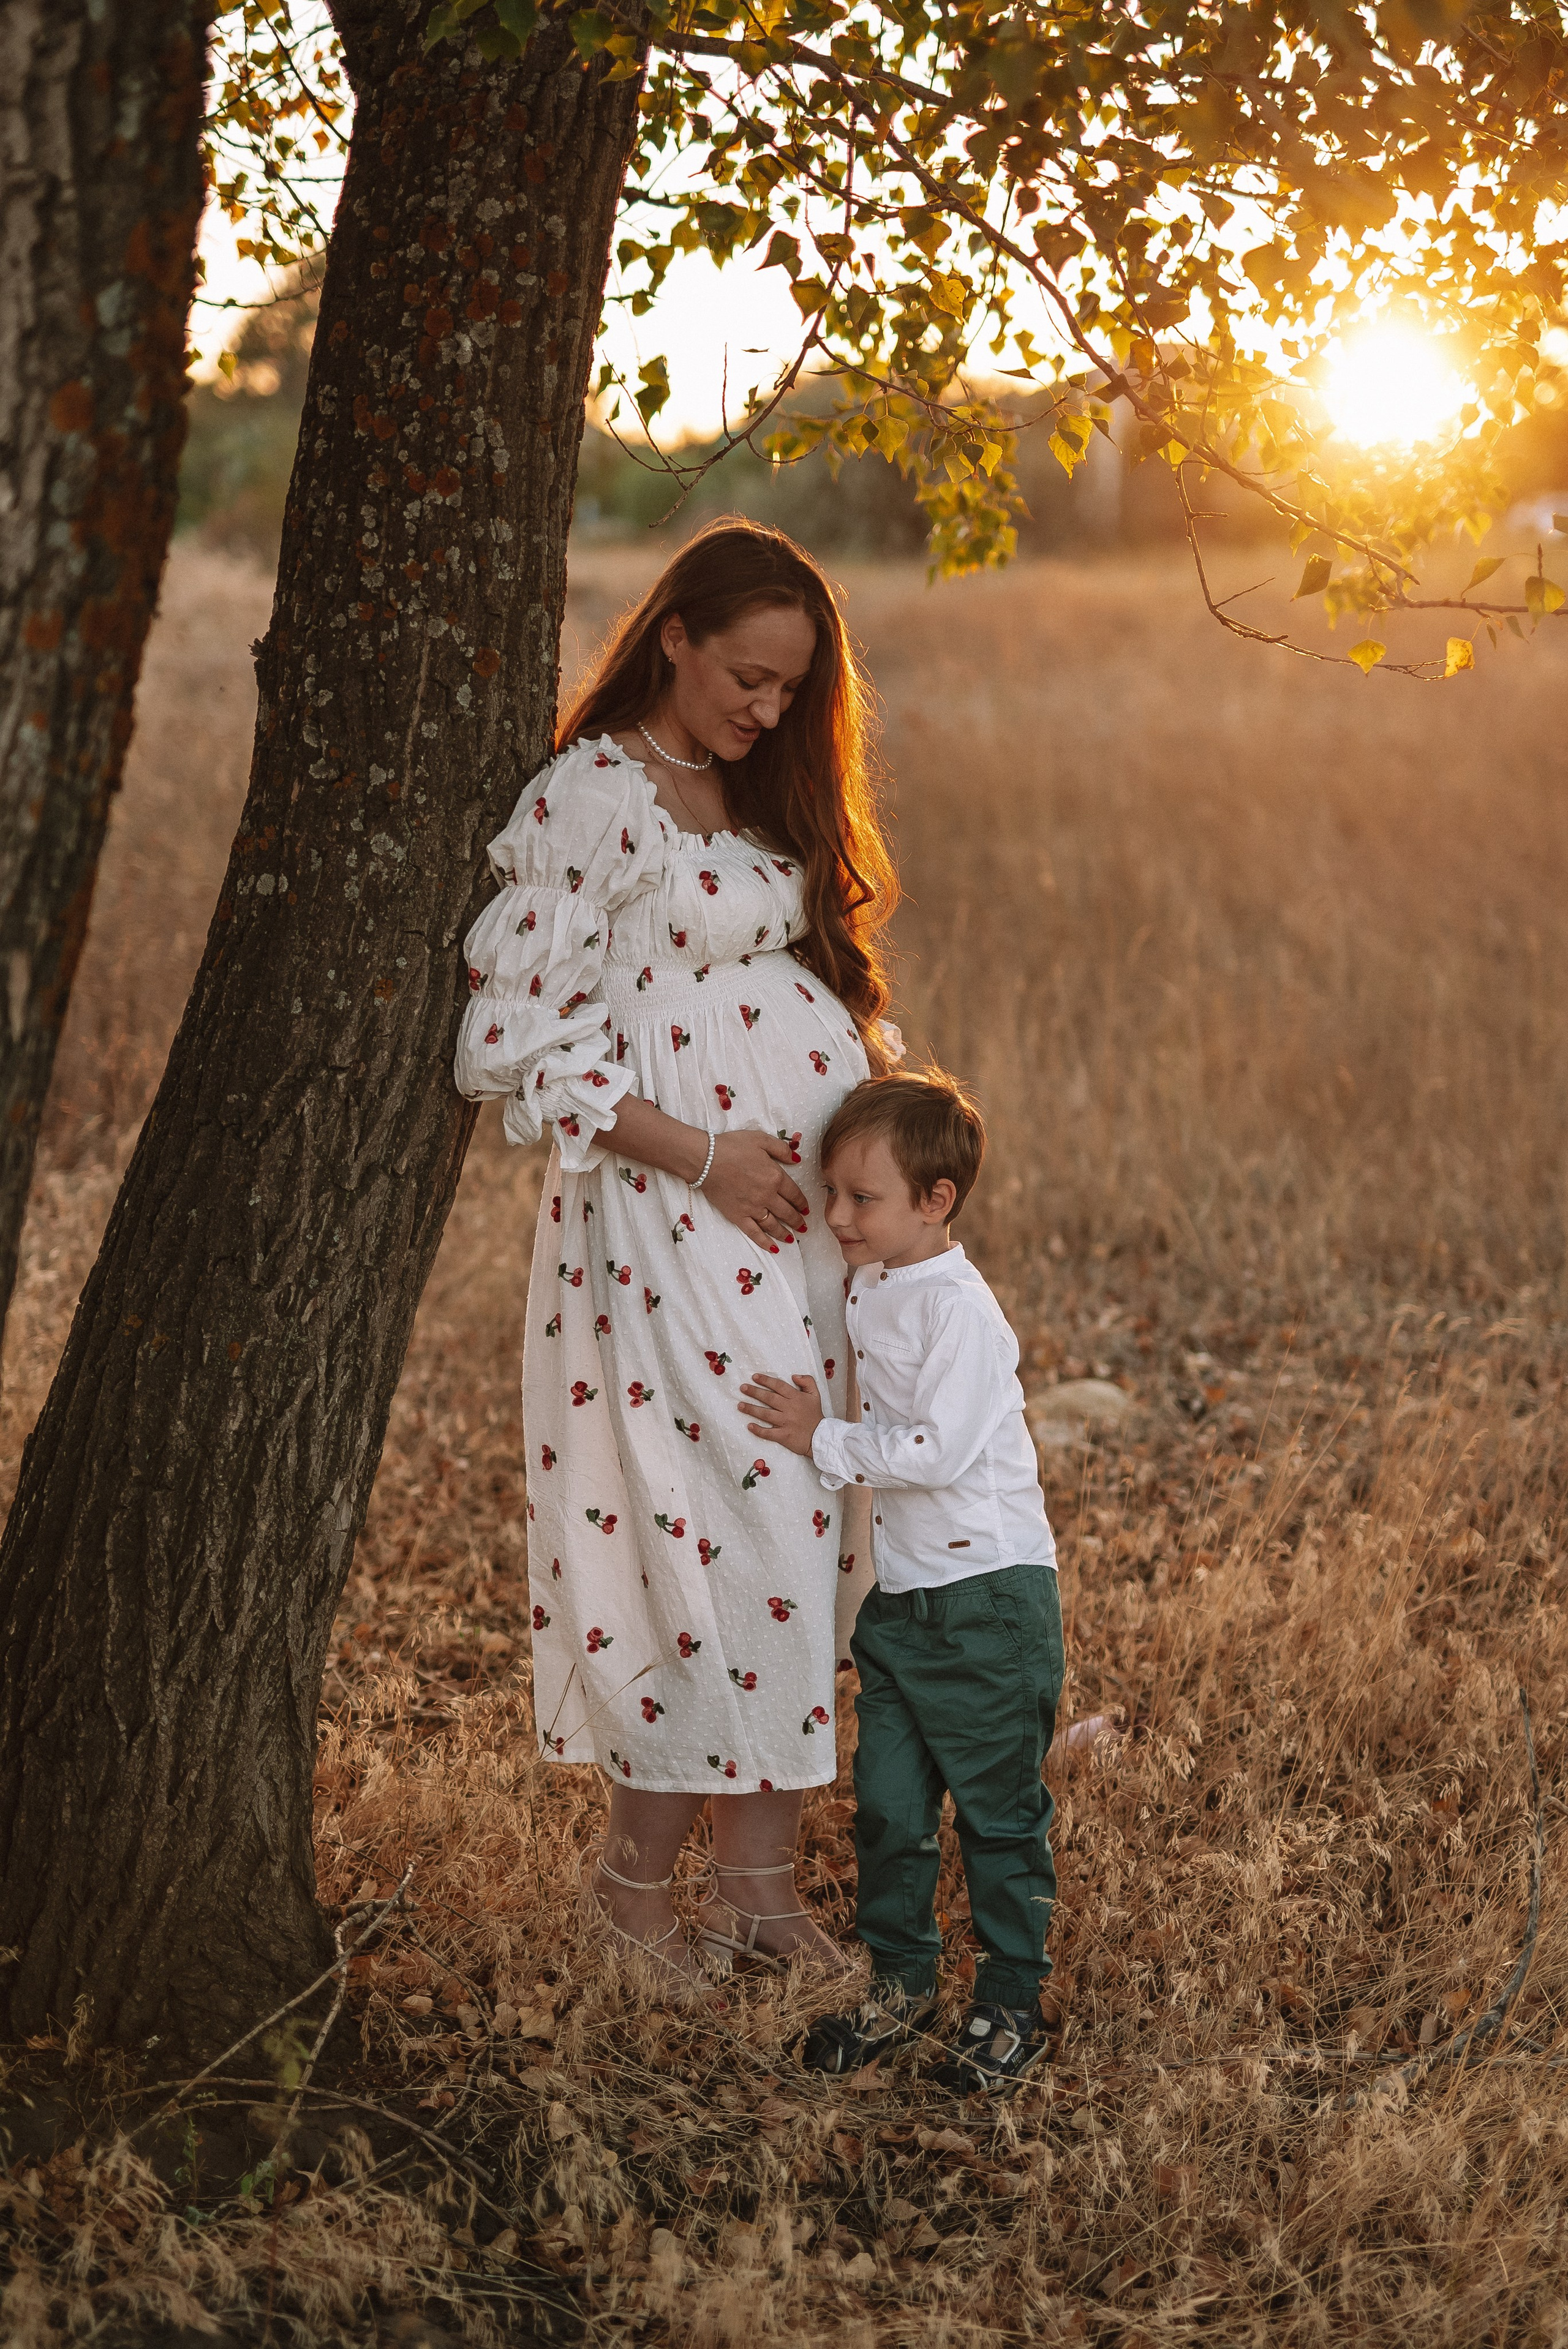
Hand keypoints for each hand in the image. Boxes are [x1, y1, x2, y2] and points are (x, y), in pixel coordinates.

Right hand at [702, 1130, 810, 1252]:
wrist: (705, 1159)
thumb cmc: (732, 1146)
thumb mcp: (761, 1139)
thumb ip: (782, 1149)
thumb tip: (798, 1159)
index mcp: (775, 1177)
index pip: (794, 1194)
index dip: (802, 1203)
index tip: (806, 1209)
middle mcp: (767, 1196)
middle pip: (787, 1212)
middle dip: (797, 1220)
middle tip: (803, 1226)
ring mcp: (752, 1208)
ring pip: (773, 1225)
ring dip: (785, 1233)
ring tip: (792, 1238)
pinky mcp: (737, 1216)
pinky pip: (754, 1232)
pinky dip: (765, 1242)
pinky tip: (774, 1248)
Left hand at [739, 1372, 822, 1456]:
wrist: (820, 1437)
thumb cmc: (815, 1416)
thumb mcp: (815, 1395)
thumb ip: (807, 1381)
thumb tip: (794, 1375)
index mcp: (796, 1398)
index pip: (779, 1386)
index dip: (766, 1381)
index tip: (754, 1377)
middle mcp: (789, 1409)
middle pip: (769, 1398)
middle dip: (754, 1392)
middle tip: (742, 1388)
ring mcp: (786, 1423)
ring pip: (766, 1414)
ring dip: (752, 1409)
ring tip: (740, 1405)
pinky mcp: (783, 1436)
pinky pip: (768, 1433)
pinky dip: (758, 1430)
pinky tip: (749, 1426)